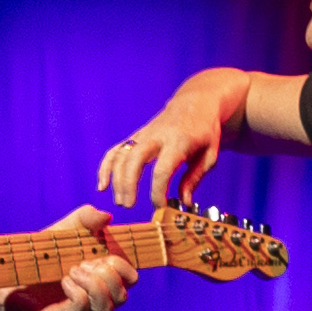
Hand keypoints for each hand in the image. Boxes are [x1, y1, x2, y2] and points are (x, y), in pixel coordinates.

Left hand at [0, 204, 136, 310]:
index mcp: (97, 281)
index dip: (124, 268)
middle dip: (108, 276)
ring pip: (106, 310)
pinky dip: (78, 294)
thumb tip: (107, 216)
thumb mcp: (62, 232)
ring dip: (94, 285)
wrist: (0, 274)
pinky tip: (63, 281)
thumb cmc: (34, 255)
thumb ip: (84, 220)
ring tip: (72, 271)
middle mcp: (91, 302)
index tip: (103, 255)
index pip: (129, 281)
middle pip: (122, 297)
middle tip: (82, 264)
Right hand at [98, 72, 239, 209]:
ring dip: (116, 179)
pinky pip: (116, 150)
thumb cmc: (204, 131)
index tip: (160, 207)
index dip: (158, 191)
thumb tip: (184, 203)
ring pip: (122, 155)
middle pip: (134, 159)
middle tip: (129, 205)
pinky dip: (106, 167)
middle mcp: (157, 136)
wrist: (195, 103)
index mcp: (178, 142)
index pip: (162, 170)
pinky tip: (102, 186)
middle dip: (128, 183)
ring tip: (121, 202)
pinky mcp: (136, 136)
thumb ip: (195, 178)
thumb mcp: (209, 154)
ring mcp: (143, 134)